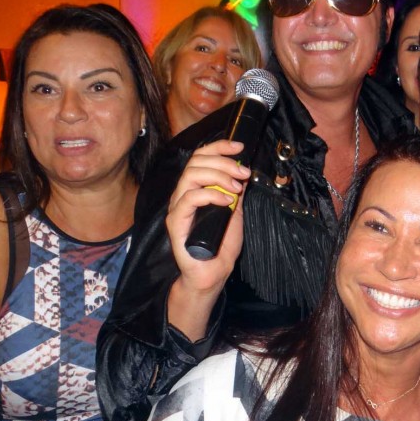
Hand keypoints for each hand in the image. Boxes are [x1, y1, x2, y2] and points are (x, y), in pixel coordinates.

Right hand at [166, 140, 249, 299]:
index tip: (239, 147)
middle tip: (244, 173)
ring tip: (236, 188)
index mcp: (195, 188)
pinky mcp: (175, 222)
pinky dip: (210, 195)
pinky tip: (226, 201)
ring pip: (191, 175)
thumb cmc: (221, 245)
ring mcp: (178, 207)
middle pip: (196, 162)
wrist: (213, 273)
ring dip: (218, 176)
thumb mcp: (234, 211)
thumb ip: (234, 192)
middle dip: (224, 162)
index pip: (201, 157)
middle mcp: (183, 194)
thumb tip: (242, 171)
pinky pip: (189, 198)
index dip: (219, 147)